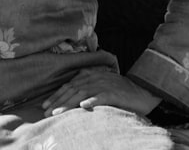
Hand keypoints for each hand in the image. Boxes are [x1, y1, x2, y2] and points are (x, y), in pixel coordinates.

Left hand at [42, 69, 161, 116]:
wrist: (143, 92)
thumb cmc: (121, 92)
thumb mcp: (102, 87)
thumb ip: (88, 88)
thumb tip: (72, 99)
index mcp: (91, 75)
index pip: (69, 85)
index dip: (56, 95)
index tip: (45, 106)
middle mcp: (95, 78)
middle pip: (72, 89)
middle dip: (57, 101)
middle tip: (46, 112)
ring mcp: (104, 84)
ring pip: (82, 93)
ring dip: (68, 103)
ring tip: (58, 112)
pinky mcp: (114, 92)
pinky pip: (100, 96)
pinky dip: (91, 100)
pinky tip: (82, 106)